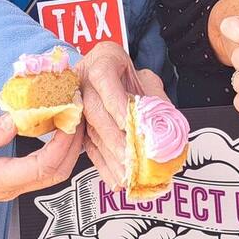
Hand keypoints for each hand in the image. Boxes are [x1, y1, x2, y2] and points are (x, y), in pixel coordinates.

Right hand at [0, 115, 83, 228]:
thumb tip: (19, 118)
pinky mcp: (9, 182)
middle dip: (75, 142)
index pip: (46, 164)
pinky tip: (55, 129)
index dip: (65, 140)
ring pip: (53, 172)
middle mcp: (11, 188)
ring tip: (72, 115)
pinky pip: (42, 170)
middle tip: (80, 109)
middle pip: (58, 171)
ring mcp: (11, 188)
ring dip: (68, 146)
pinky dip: (56, 150)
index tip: (72, 113)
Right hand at [75, 42, 159, 188]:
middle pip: (93, 109)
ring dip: (108, 156)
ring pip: (89, 131)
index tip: (129, 124)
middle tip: (129, 157)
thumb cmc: (128, 74)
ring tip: (126, 174)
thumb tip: (163, 127)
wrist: (110, 73)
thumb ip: (156, 99)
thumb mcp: (147, 79)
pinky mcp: (77, 125)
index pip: (104, 78)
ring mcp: (76, 103)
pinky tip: (114, 179)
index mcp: (103, 60)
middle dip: (113, 137)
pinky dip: (102, 165)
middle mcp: (83, 80)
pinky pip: (87, 146)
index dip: (115, 102)